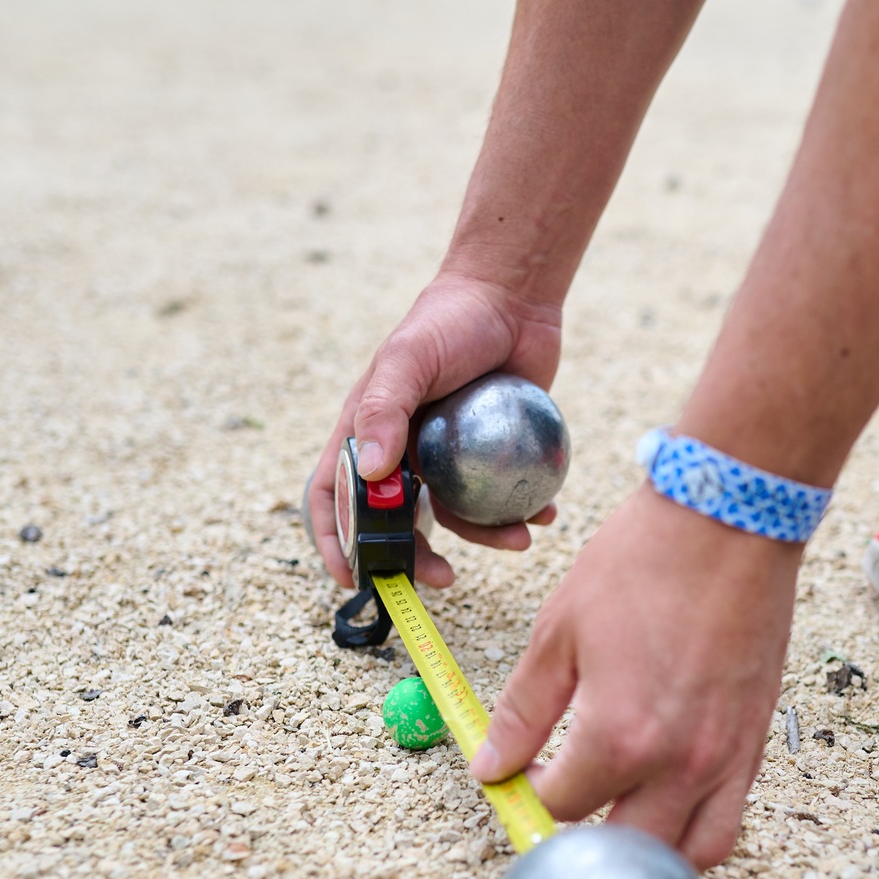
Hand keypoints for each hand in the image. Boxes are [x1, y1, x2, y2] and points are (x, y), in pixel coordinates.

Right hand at [308, 272, 563, 588]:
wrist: (511, 299)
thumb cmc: (448, 321)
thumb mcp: (409, 358)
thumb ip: (384, 410)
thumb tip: (368, 475)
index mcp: (364, 432)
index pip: (333, 495)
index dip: (335, 539)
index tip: (354, 576)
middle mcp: (400, 451)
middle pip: (396, 522)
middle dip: (415, 559)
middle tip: (444, 579)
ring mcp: (446, 457)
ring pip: (455, 515)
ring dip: (484, 538)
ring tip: (519, 542)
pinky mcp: (489, 456)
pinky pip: (498, 497)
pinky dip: (520, 512)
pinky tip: (545, 516)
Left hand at [473, 487, 801, 868]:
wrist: (731, 517)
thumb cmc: (643, 562)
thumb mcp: (558, 633)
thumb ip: (522, 711)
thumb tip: (489, 765)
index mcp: (620, 735)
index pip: (561, 805)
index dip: (528, 792)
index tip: (520, 772)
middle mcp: (680, 762)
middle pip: (622, 848)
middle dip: (583, 840)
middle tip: (561, 804)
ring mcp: (727, 758)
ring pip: (689, 853)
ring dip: (647, 852)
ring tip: (616, 818)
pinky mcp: (757, 743)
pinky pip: (730, 818)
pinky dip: (695, 826)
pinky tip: (664, 794)